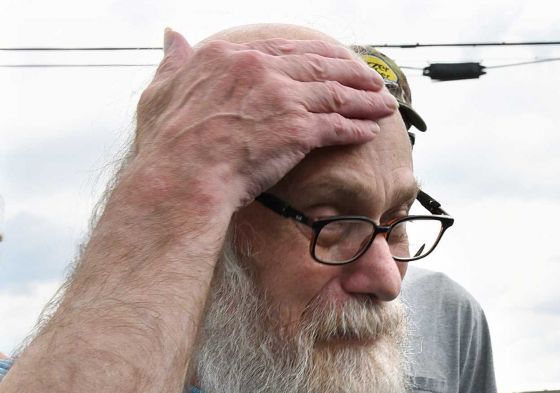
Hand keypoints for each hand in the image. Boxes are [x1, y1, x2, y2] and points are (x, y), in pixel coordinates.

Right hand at [133, 30, 397, 209]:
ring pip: (335, 93)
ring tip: (385, 105)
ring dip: (365, 100)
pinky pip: (337, 126)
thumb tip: (172, 37)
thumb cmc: (168, 145)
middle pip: (320, 65)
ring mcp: (282, 97)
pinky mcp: (298, 129)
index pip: (285, 49)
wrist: (184, 176)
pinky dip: (357, 128)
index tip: (333, 62)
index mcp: (230, 56)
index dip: (316, 57)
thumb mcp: (161, 90)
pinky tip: (372, 131)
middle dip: (352, 73)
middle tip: (374, 81)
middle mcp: (260, 69)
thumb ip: (173, 62)